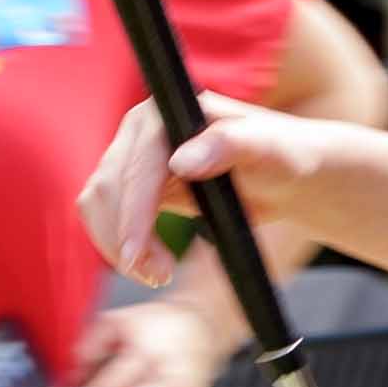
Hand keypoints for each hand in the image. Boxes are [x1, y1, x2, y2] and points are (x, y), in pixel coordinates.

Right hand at [86, 90, 344, 289]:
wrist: (288, 174)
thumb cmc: (284, 154)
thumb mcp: (269, 148)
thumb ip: (230, 145)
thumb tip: (180, 162)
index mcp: (168, 110)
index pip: (137, 165)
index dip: (132, 212)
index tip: (136, 254)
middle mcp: (142, 129)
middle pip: (107, 187)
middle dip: (124, 237)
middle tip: (158, 276)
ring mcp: (135, 156)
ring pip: (99, 204)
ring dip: (118, 245)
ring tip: (157, 275)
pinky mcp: (137, 185)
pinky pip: (109, 216)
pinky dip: (120, 244)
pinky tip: (150, 265)